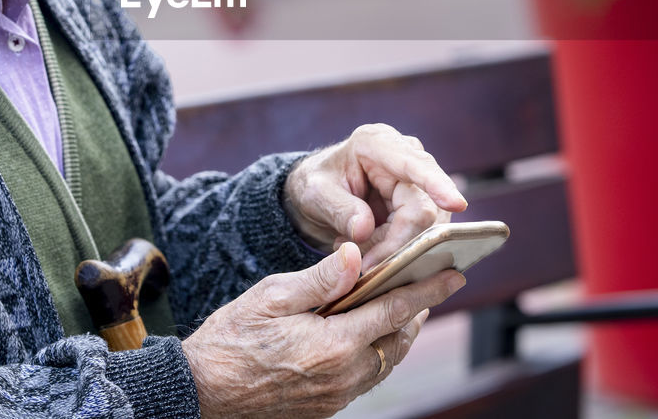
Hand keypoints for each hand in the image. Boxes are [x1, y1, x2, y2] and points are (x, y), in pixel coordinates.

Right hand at [183, 242, 464, 418]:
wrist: (202, 391)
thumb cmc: (232, 338)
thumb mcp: (272, 296)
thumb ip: (321, 279)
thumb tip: (356, 255)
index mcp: (333, 344)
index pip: (394, 311)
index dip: (427, 290)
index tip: (454, 274)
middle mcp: (343, 375)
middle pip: (399, 340)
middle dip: (419, 310)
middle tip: (434, 283)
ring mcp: (337, 395)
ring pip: (387, 360)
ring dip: (400, 333)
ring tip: (407, 305)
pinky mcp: (327, 407)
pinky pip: (367, 376)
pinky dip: (379, 351)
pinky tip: (370, 333)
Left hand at [283, 123, 467, 268]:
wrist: (318, 193)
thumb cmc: (315, 185)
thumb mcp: (314, 194)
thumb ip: (338, 209)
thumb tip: (365, 230)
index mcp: (376, 143)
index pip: (415, 165)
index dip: (437, 185)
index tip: (457, 204)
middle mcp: (405, 156)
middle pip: (423, 208)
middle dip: (397, 243)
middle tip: (365, 264)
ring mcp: (416, 180)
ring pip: (426, 227)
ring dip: (395, 248)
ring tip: (361, 250)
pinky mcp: (421, 202)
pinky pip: (420, 236)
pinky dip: (395, 250)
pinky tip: (370, 248)